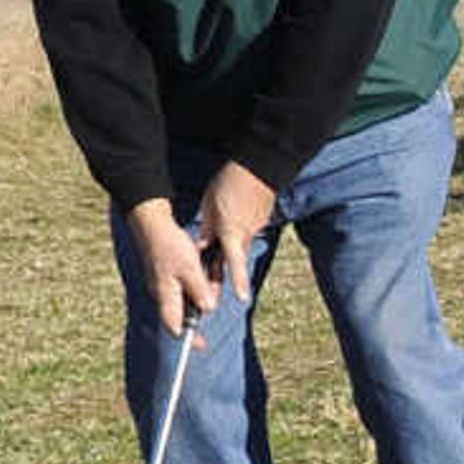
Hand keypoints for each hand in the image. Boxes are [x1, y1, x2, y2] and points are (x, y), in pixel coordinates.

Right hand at [125, 198, 218, 336]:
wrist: (152, 224)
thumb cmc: (170, 245)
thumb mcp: (190, 268)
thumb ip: (199, 290)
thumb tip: (207, 310)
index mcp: (165, 295)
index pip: (173, 326)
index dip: (186, 338)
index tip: (199, 346)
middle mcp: (160, 294)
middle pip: (177, 317)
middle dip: (192, 323)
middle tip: (203, 333)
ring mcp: (161, 285)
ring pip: (179, 303)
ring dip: (194, 304)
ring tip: (206, 296)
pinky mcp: (164, 276)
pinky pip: (178, 291)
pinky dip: (190, 292)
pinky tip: (199, 283)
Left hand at [194, 162, 278, 302]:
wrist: (260, 165)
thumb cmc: (231, 183)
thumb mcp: (210, 206)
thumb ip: (207, 228)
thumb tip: (202, 245)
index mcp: (232, 232)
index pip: (235, 263)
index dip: (238, 281)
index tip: (242, 298)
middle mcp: (247, 234)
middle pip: (234, 258)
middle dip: (225, 271)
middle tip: (214, 287)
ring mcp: (256, 226)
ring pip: (240, 243)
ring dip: (230, 245)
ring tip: (222, 229)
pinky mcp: (261, 218)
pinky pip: (247, 230)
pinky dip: (239, 228)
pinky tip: (235, 211)